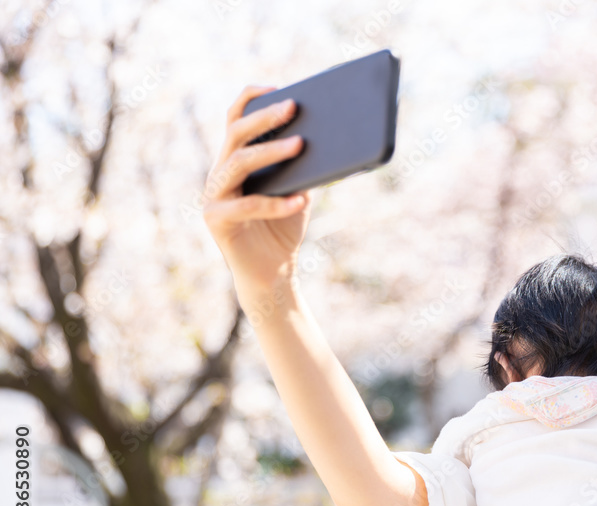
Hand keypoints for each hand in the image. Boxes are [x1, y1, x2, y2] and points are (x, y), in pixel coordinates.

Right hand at [202, 85, 314, 297]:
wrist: (272, 273)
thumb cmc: (284, 228)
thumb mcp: (297, 190)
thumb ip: (302, 167)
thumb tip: (328, 138)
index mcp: (235, 161)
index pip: (235, 120)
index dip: (251, 99)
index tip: (278, 87)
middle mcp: (219, 174)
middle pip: (236, 135)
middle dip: (265, 118)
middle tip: (293, 107)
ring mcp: (214, 196)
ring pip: (237, 163)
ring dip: (270, 152)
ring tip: (300, 145)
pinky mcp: (216, 220)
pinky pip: (248, 206)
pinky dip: (277, 203)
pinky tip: (301, 201)